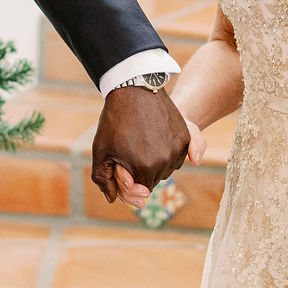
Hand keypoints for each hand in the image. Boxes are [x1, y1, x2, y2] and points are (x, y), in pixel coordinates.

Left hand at [90, 85, 190, 204]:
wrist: (134, 88)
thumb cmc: (114, 121)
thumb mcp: (101, 151)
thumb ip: (103, 180)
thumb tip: (111, 199)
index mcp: (144, 169)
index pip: (140, 191)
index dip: (128, 179)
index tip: (120, 165)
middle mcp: (166, 162)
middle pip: (154, 180)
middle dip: (141, 170)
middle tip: (130, 149)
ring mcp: (178, 149)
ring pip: (167, 168)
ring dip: (155, 161)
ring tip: (141, 141)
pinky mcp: (186, 137)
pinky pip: (179, 156)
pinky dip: (168, 152)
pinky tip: (156, 137)